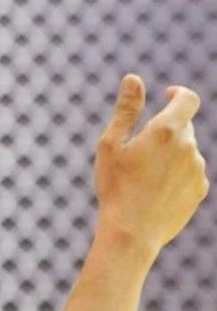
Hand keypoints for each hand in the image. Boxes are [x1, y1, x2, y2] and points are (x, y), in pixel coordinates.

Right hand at [94, 74, 208, 254]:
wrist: (132, 232)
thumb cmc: (115, 186)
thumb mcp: (111, 144)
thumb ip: (126, 109)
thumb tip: (134, 78)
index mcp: (165, 131)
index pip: (187, 99)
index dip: (178, 94)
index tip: (167, 95)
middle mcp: (188, 148)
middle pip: (183, 126)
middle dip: (166, 129)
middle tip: (138, 148)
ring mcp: (197, 171)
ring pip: (186, 150)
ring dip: (170, 153)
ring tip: (143, 175)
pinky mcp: (199, 191)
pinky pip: (190, 172)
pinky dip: (176, 173)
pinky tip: (154, 189)